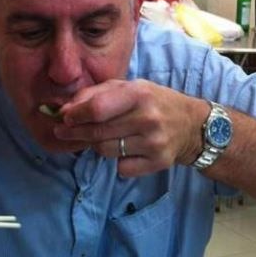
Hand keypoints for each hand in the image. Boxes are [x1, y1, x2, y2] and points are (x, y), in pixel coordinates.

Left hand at [52, 79, 205, 175]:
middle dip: (75, 133)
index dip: (76, 115)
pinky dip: (118, 162)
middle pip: (98, 132)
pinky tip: (127, 151)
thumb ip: (96, 94)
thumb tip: (65, 110)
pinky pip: (121, 168)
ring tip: (104, 137)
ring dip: (97, 146)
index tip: (65, 118)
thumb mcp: (129, 88)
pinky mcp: (157, 163)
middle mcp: (148, 119)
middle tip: (63, 132)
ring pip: (105, 151)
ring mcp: (153, 143)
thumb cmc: (154, 102)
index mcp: (139, 94)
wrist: (191, 125)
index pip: (97, 109)